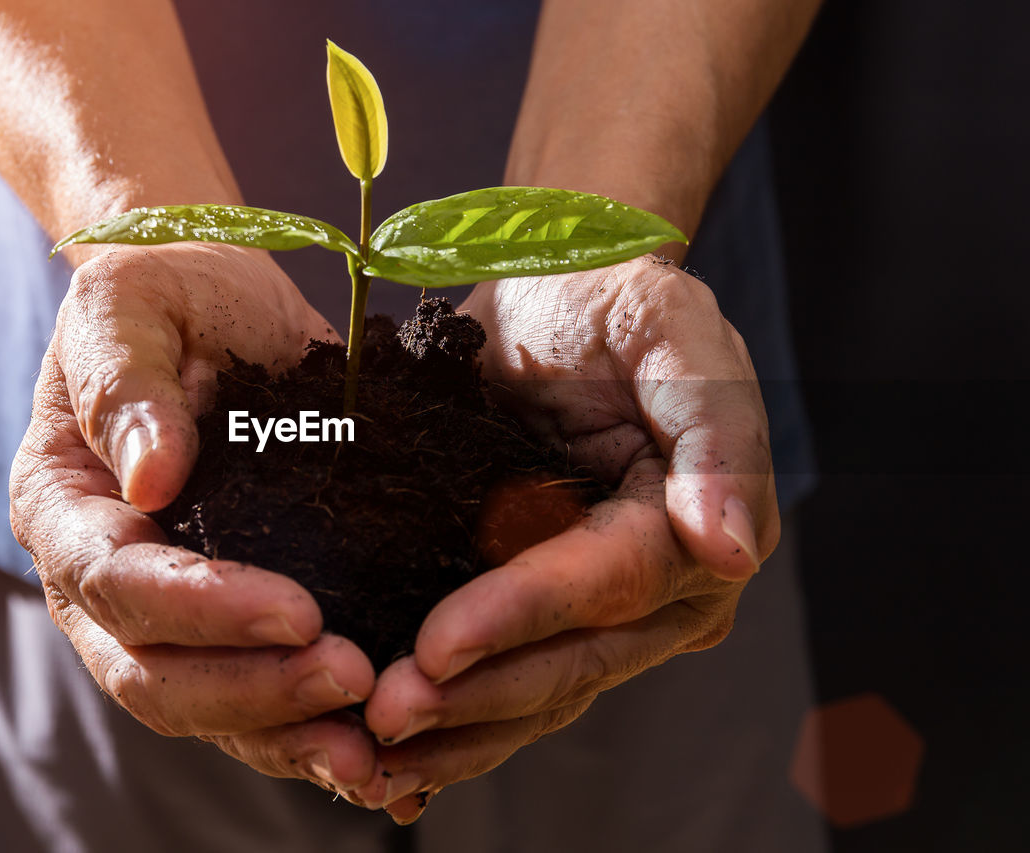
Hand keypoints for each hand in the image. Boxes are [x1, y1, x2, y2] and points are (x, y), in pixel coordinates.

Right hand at [9, 244, 378, 795]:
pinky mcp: (235, 617)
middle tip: (352, 683)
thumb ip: (128, 382)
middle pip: (156, 674)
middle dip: (253, 692)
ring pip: (211, 707)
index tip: (296, 613)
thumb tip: (151, 476)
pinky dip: (313, 728)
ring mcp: (170, 611)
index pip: (117, 583)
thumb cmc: (163, 294)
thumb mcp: (130, 305)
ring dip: (290, 734)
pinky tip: (384, 755)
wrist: (211, 301)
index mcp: (66, 509)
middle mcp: (106, 580)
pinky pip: (262, 692)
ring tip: (375, 755)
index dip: (201, 610)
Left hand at [350, 256, 779, 821]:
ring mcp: (595, 613)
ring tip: (369, 751)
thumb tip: (732, 549)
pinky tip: (389, 754)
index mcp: (697, 533)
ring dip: (456, 729)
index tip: (438, 647)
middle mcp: (657, 595)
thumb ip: (716, 432)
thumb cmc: (619, 304)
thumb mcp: (676, 333)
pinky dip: (451, 720)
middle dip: (476, 696)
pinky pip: (499, 679)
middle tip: (385, 716)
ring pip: (533, 693)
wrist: (556, 297)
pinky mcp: (532, 608)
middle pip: (569, 661)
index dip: (524, 618)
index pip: (609, 587)